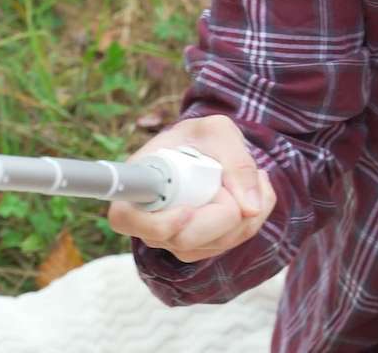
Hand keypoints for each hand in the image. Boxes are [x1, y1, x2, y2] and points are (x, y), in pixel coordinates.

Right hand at [107, 114, 274, 263]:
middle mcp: (148, 220)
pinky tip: (250, 192)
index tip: (187, 210)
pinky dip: (252, 218)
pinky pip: (232, 242)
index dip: (157, 224)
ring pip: (214, 244)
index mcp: (137, 184)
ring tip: (248, 177)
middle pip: (184, 239)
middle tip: (232, 180)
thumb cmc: (203, 136)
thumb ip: (237, 163)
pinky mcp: (199, 247)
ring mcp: (173, 238)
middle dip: (223, 212)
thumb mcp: (219, 131)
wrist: (208, 146)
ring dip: (244, 211)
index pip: (125, 219)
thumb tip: (250, 209)